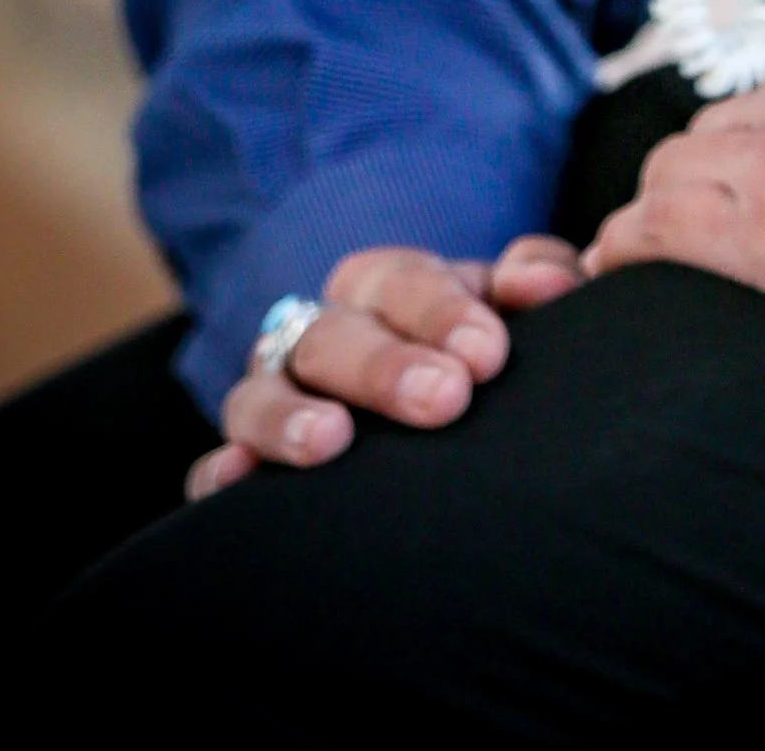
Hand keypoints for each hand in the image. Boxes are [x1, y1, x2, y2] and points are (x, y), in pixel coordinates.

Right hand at [185, 234, 584, 493]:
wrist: (423, 406)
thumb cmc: (474, 353)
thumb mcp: (505, 309)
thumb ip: (538, 281)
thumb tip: (550, 284)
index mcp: (385, 287)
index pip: (401, 280)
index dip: (442, 310)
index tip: (488, 353)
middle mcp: (321, 332)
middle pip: (334, 333)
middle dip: (385, 366)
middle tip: (444, 399)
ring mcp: (275, 394)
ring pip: (262, 391)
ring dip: (291, 415)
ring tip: (330, 442)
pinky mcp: (244, 459)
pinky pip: (214, 466)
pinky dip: (219, 473)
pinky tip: (236, 483)